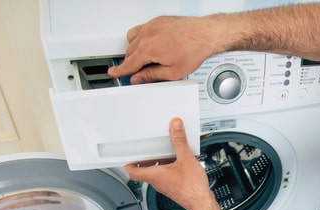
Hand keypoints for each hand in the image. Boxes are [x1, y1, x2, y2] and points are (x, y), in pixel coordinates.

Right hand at [108, 16, 222, 83]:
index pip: (128, 63)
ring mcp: (151, 26)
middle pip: (129, 52)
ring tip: (143, 60)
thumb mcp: (172, 72)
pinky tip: (147, 45)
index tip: (114, 73)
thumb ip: (151, 76)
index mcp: (148, 49)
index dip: (120, 71)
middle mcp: (147, 35)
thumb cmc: (193, 50)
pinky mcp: (157, 21)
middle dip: (131, 63)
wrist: (205, 35)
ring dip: (133, 50)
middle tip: (136, 72)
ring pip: (132, 39)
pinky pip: (140, 29)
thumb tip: (139, 79)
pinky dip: (139, 38)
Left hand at [124, 118, 212, 209]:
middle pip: (143, 170)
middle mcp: (157, 182)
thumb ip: (180, 141)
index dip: (129, 162)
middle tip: (148, 149)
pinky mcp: (173, 187)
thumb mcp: (186, 159)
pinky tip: (177, 162)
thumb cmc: (192, 188)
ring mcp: (165, 186)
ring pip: (155, 173)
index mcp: (155, 175)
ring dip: (157, 162)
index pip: (133, 171)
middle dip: (145, 158)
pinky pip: (164, 176)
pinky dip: (166, 168)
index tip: (129, 154)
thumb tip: (175, 126)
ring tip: (164, 152)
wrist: (202, 203)